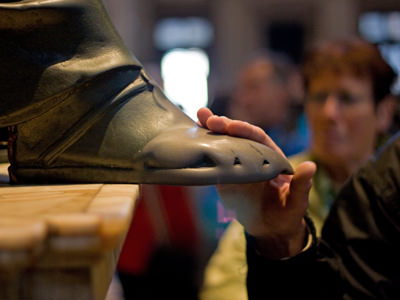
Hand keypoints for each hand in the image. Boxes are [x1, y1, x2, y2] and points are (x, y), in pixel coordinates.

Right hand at [197, 108, 315, 258]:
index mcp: (271, 157)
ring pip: (224, 142)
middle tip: (209, 119)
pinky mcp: (225, 176)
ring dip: (212, 129)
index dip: (245, 130)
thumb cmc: (287, 214)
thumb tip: (311, 166)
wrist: (271, 229)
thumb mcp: (297, 202)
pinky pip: (214, 159)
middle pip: (238, 135)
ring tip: (199, 116)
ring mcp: (238, 164)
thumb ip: (302, 185)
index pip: (258, 138)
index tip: (231, 126)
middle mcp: (253, 156)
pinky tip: (194, 135)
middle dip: (224, 125)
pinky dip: (205, 147)